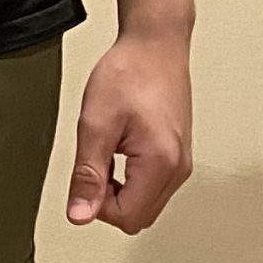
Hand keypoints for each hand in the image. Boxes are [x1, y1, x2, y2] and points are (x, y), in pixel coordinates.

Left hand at [66, 28, 192, 231]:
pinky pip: (153, 186)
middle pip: (138, 217)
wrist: (155, 45)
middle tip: (94, 162)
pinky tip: (119, 152)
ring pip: (146, 204)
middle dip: (109, 200)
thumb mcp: (95, 124)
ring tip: (107, 151)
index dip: (96, 205)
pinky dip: (131, 180)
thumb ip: (88, 174)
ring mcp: (182, 162)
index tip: (86, 173)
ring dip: (119, 190)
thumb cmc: (128, 74)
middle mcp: (179, 168)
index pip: (126, 217)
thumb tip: (80, 214)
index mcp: (161, 164)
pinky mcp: (178, 154)